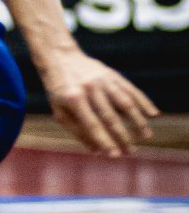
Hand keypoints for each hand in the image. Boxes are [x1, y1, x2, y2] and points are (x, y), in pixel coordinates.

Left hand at [41, 49, 157, 157]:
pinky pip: (131, 89)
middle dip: (123, 136)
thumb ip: (77, 131)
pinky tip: (153, 114)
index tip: (115, 155)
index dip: (105, 141)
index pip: (92, 125)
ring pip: (125, 102)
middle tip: (132, 151)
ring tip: (146, 135)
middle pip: (110, 117)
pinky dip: (144, 102)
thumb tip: (97, 151)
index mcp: (74, 99)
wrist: (60, 57)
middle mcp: (90, 88)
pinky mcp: (112, 74)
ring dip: (137, 120)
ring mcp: (102, 80)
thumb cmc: (58, 90)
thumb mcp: (59, 111)